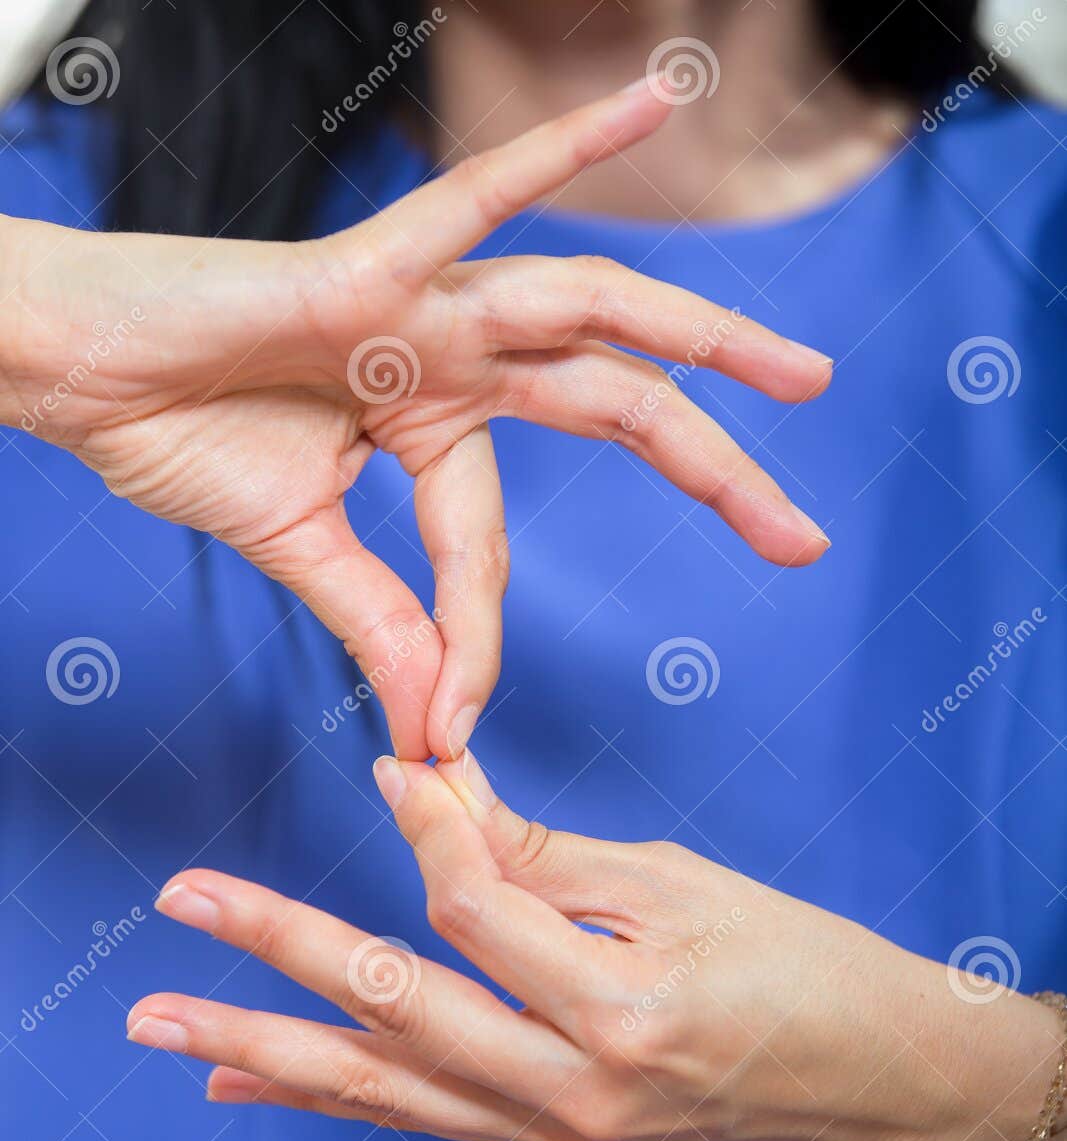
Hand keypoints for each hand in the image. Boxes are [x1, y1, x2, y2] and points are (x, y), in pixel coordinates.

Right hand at [1, 81, 830, 760]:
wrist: (72, 373)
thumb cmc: (170, 433)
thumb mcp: (301, 547)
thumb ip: (381, 620)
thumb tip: (430, 723)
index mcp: (431, 426)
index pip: (487, 547)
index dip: (475, 642)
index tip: (450, 728)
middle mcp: (451, 358)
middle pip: (615, 411)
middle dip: (716, 469)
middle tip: (801, 534)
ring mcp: (423, 307)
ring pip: (593, 313)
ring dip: (705, 339)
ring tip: (802, 379)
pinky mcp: (372, 267)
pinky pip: (477, 197)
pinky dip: (561, 147)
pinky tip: (656, 96)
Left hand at [128, 759, 1061, 1140]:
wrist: (884, 1092)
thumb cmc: (811, 975)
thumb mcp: (690, 891)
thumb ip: (549, 860)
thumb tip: (438, 798)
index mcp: (622, 1011)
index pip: (475, 911)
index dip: (429, 828)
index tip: (399, 768)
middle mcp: (573, 1092)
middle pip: (393, 1012)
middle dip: (278, 952)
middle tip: (181, 900)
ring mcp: (555, 1133)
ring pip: (385, 1088)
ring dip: (266, 1052)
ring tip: (167, 1029)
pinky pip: (422, 1117)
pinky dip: (335, 1096)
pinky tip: (253, 1085)